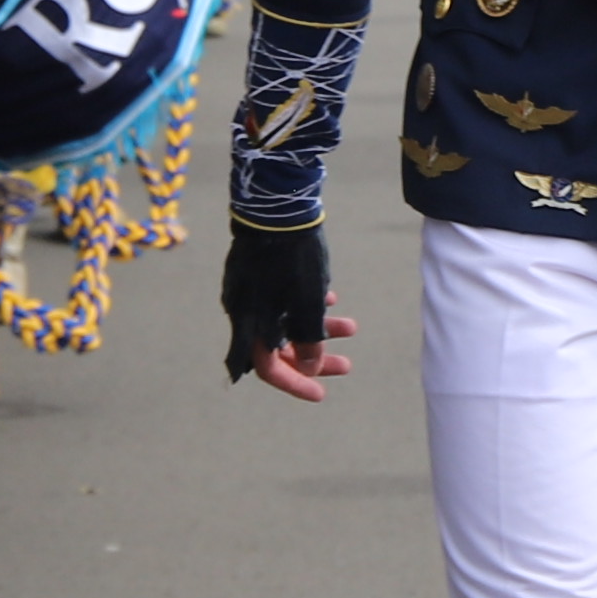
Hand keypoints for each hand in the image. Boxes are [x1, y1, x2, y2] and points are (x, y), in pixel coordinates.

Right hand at [218, 221, 348, 397]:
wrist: (278, 204)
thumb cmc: (293, 257)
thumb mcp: (307, 302)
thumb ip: (308, 339)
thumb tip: (309, 366)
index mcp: (250, 323)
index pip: (268, 368)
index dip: (295, 384)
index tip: (321, 393)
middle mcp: (245, 310)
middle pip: (278, 347)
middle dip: (313, 357)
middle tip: (346, 366)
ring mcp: (250, 289)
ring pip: (285, 321)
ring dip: (318, 329)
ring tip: (351, 328)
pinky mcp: (259, 270)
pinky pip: (283, 298)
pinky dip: (306, 305)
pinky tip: (331, 299)